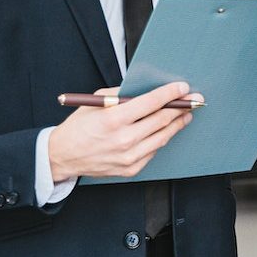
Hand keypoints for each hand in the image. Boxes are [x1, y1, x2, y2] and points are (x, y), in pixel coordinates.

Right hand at [48, 82, 198, 180]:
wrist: (63, 156)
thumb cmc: (79, 126)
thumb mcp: (96, 102)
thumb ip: (122, 94)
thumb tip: (148, 89)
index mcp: (113, 119)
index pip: (151, 103)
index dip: (170, 93)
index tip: (182, 87)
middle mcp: (123, 139)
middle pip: (162, 120)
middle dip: (180, 108)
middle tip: (193, 100)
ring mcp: (129, 156)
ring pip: (162, 137)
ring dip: (177, 124)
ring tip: (185, 115)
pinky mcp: (131, 168)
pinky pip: (153, 150)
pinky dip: (161, 138)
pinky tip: (165, 130)